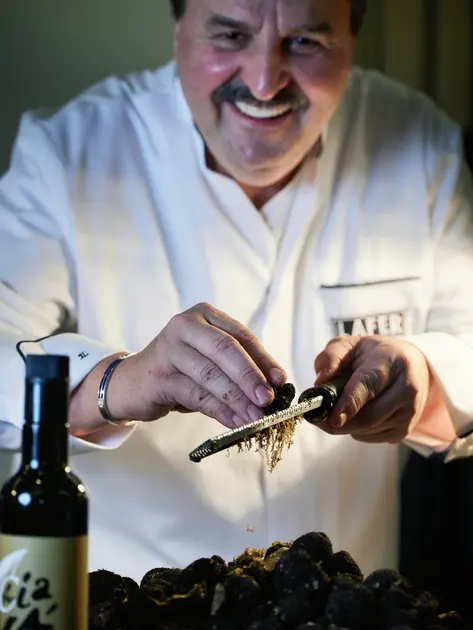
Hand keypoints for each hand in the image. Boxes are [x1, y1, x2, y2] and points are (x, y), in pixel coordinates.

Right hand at [106, 303, 285, 428]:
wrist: (131, 383)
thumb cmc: (178, 370)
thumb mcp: (209, 360)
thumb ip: (237, 367)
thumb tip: (273, 387)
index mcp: (204, 316)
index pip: (241, 335)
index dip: (264, 359)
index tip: (280, 380)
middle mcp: (185, 326)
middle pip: (226, 349)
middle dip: (250, 377)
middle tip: (268, 400)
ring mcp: (169, 349)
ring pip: (211, 374)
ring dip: (237, 399)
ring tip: (255, 417)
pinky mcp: (159, 376)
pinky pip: (196, 395)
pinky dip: (219, 410)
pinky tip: (234, 421)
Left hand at [313, 336, 431, 443]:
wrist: (410, 365)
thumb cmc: (372, 355)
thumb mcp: (349, 345)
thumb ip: (331, 357)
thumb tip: (320, 382)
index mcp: (391, 360)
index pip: (369, 384)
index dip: (350, 403)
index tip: (333, 418)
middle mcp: (407, 387)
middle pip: (369, 416)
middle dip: (340, 421)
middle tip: (317, 418)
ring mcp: (410, 412)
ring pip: (368, 429)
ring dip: (346, 424)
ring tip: (340, 407)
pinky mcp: (405, 429)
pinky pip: (371, 437)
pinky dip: (357, 430)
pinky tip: (357, 413)